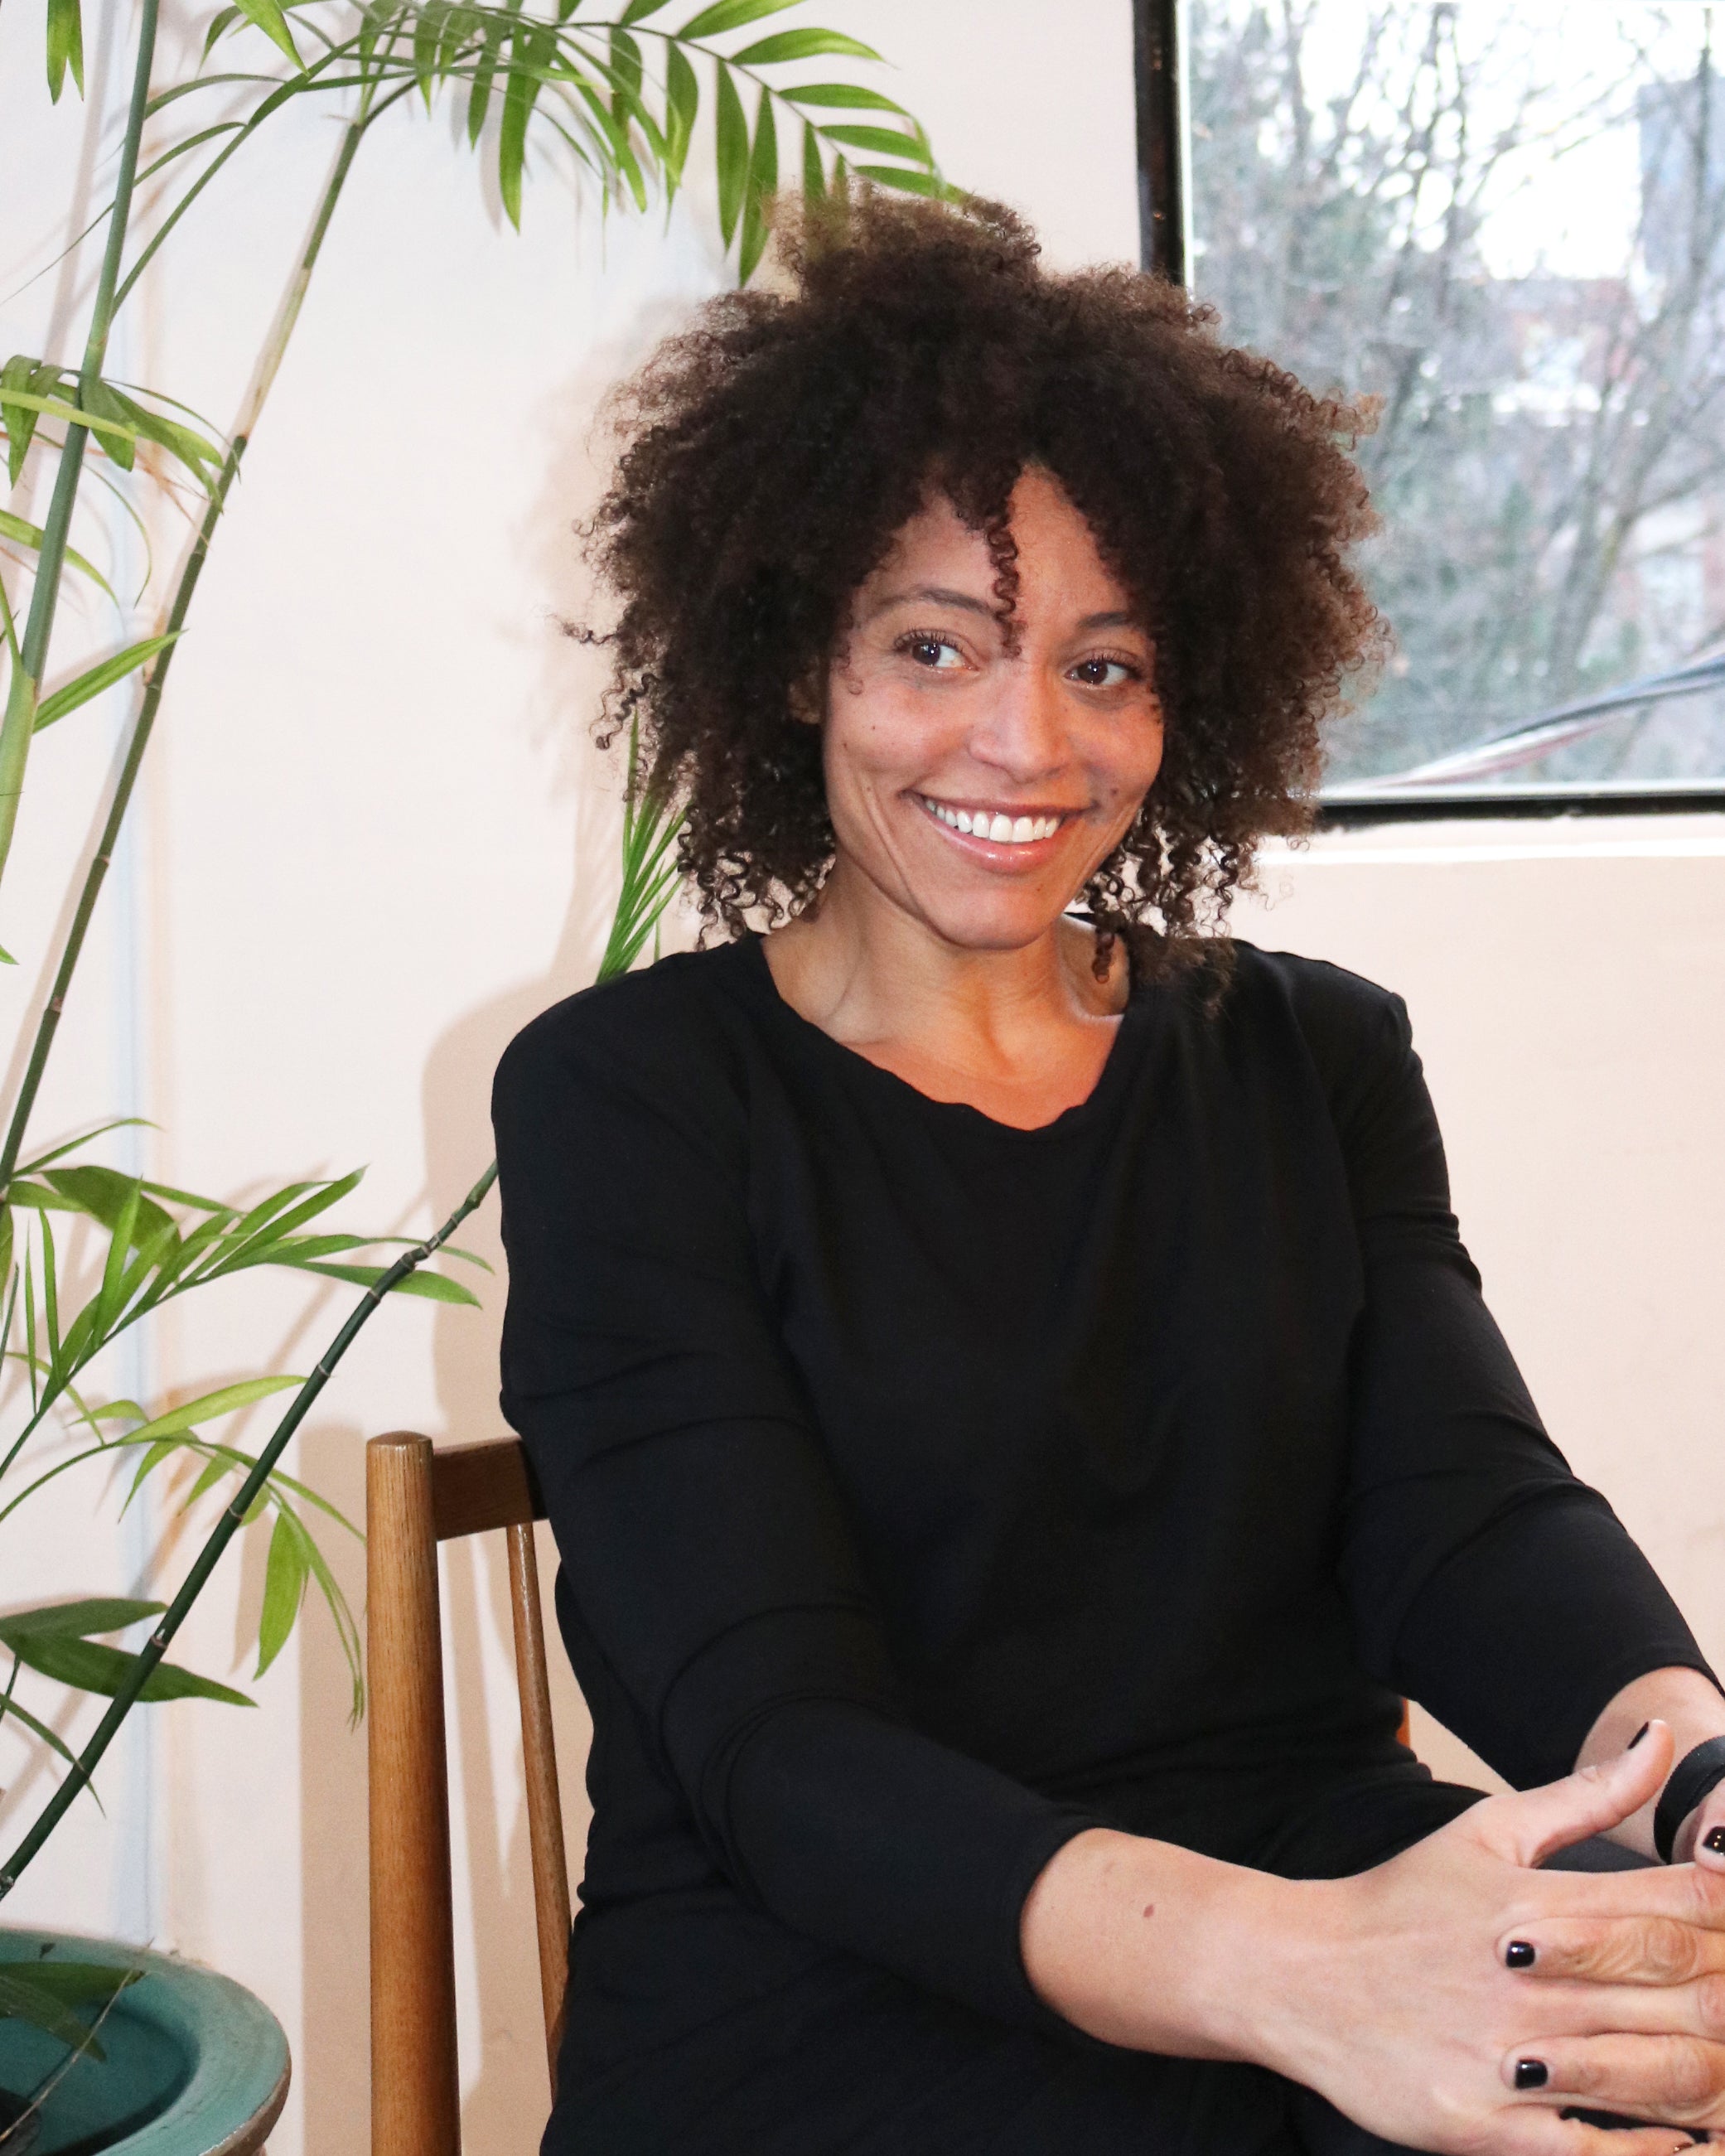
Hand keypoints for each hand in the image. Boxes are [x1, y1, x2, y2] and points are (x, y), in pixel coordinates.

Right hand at [1239, 1724, 1724, 2153]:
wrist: (1294, 1973)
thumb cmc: (1401, 1902)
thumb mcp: (1487, 1832)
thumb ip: (1586, 1795)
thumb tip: (1662, 1737)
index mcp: (1534, 1900)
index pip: (1674, 1905)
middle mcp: (1527, 1975)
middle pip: (1682, 1990)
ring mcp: (1503, 2055)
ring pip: (1651, 2072)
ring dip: (1710, 2078)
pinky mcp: (1477, 2126)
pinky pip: (1587, 2152)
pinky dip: (1645, 2151)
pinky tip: (1678, 2142)